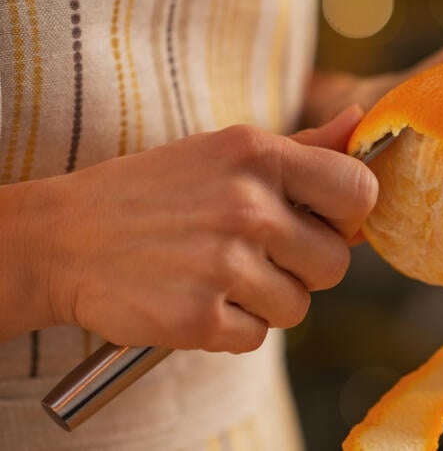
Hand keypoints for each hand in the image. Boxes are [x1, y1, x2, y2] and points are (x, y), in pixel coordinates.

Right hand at [6, 107, 376, 351]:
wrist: (65, 237)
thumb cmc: (160, 192)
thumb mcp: (226, 152)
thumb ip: (303, 147)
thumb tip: (357, 123)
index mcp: (258, 155)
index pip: (360, 192)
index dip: (348, 216)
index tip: (322, 221)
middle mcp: (246, 206)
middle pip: (335, 264)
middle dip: (304, 267)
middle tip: (256, 252)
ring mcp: (222, 264)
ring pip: (299, 307)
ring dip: (267, 300)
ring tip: (220, 273)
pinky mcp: (199, 318)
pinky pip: (257, 337)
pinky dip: (232, 327)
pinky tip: (199, 297)